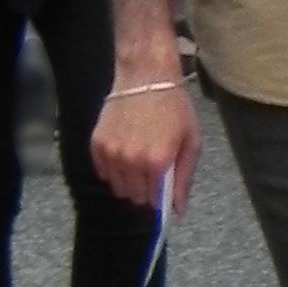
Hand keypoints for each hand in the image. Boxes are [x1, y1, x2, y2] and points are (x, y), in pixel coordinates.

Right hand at [93, 73, 198, 210]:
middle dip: (145, 191)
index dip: (160, 198)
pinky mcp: (97, 145)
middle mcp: (131, 161)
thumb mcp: (191, 141)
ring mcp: (111, 153)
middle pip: (134, 197)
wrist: (147, 76)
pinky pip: (103, 173)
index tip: (163, 190)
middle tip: (153, 171)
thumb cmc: (175, 107)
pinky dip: (113, 170)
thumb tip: (178, 210)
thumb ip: (184, 179)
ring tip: (139, 160)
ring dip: (128, 182)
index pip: (154, 200)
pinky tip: (124, 153)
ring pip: (117, 188)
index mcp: (157, 162)